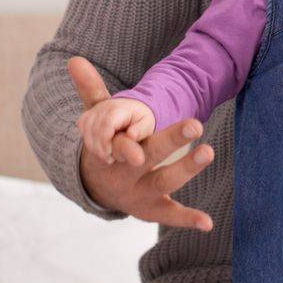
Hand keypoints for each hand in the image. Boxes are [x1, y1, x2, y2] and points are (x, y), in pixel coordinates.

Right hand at [68, 55, 214, 229]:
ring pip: (165, 181)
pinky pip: (171, 214)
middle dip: (170, 142)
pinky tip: (208, 223)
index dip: (127, 143)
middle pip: (149, 158)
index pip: (118, 147)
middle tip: (196, 125)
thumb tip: (74, 59)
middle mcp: (125, 175)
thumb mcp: (95, 122)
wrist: (96, 187)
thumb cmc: (103, 146)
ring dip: (187, 168)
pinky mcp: (154, 209)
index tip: (139, 131)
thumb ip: (91, 92)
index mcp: (110, 153)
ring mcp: (140, 194)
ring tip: (208, 151)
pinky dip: (188, 219)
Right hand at [78, 97, 155, 165]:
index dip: (105, 141)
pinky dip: (88, 138)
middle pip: (94, 128)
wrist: (134, 108)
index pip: (107, 124)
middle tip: (109, 159)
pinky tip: (98, 146)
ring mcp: (96, 108)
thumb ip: (141, 130)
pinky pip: (82, 125)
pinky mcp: (89, 113)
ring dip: (92, 145)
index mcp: (121, 108)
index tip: (110, 155)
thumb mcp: (148, 124)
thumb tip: (131, 134)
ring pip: (85, 127)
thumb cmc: (142, 119)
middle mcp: (106, 105)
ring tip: (105, 154)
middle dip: (99, 147)